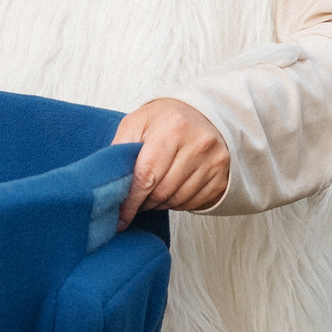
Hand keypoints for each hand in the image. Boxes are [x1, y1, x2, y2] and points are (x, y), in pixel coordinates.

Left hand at [113, 98, 229, 228]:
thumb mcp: (138, 122)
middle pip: (162, 192)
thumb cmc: (166, 119)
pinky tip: (173, 189)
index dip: (130, 201)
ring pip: (178, 200)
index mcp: (173, 127)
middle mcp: (198, 144)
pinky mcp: (223, 177)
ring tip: (154, 191)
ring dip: (160, 203)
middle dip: (144, 202)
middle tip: (136, 199)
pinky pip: (194, 203)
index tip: (119, 218)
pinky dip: (178, 203)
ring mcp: (214, 162)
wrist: (204, 113)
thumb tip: (108, 183)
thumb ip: (121, 149)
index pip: (146, 175)